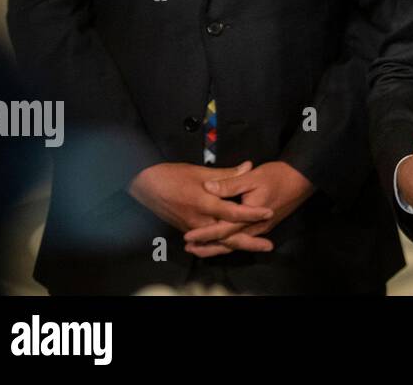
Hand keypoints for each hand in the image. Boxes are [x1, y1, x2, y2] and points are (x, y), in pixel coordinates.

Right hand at [128, 161, 274, 254]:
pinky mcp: (188, 230)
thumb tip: (249, 166)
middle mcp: (199, 221)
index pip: (232, 212)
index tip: (268, 212)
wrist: (144, 186)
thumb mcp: (200, 171)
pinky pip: (208, 240)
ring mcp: (192, 228)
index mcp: (204, 203)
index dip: (251, 213)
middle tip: (268, 246)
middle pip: (227, 235)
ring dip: (237, 244)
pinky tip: (234, 244)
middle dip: (249, 242)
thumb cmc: (172, 175)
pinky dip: (222, 243)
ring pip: (218, 241)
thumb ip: (227, 174)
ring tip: (257, 245)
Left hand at [181, 161, 314, 256]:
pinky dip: (230, 241)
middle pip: (227, 242)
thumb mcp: (253, 177)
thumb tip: (208, 187)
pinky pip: (243, 238)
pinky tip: (222, 240)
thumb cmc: (277, 176)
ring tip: (200, 248)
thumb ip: (230, 183)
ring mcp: (260, 228)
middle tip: (189, 247)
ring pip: (236, 242)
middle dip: (208, 246)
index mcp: (248, 216)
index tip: (188, 236)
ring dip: (217, 246)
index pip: (222, 229)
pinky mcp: (264, 226)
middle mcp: (254, 227)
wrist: (302, 180)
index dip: (204, 233)